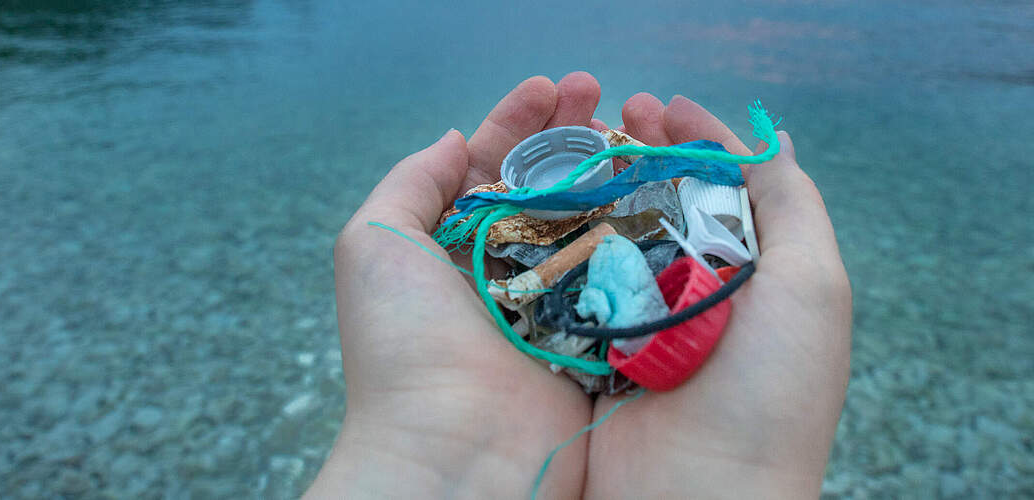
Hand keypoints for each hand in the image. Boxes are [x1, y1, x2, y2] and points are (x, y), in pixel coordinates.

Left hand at [305, 73, 603, 498]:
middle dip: (574, 134)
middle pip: (549, 185)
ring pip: (592, 220)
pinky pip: (625, 273)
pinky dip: (644, 230)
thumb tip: (457, 141)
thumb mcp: (374, 245)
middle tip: (604, 92)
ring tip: (637, 126)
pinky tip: (659, 187)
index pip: (491, 168)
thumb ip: (412, 184)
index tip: (552, 86)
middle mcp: (506, 270)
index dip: (520, 122)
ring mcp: (556, 301)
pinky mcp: (597, 334)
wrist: (452, 448)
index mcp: (453, 248)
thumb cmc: (403, 345)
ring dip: (614, 170)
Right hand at [583, 95, 851, 498]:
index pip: (725, 187)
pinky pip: (576, 282)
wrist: (703, 496)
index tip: (663, 105)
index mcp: (755, 276)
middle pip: (666, 201)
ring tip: (575, 145)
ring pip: (618, 234)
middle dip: (641, 150)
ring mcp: (645, 321)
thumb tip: (774, 141)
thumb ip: (793, 207)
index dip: (696, 138)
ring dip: (597, 186)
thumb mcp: (811, 286)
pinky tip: (546, 205)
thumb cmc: (772, 390)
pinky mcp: (596, 349)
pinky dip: (562, 242)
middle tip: (612, 110)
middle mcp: (700, 294)